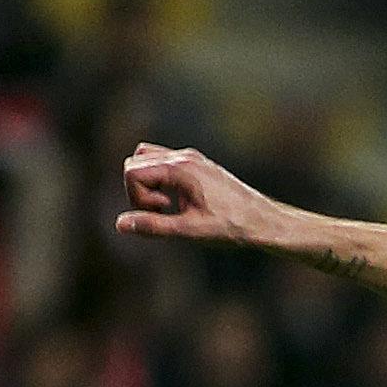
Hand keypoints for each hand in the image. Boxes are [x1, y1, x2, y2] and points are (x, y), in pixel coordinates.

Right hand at [114, 145, 294, 249]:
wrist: (266, 222)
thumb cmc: (232, 227)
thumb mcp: (190, 230)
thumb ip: (154, 226)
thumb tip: (120, 224)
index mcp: (180, 168)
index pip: (131, 172)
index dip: (137, 197)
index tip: (164, 212)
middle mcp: (184, 157)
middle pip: (134, 162)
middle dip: (139, 189)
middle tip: (166, 210)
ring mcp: (192, 158)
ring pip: (147, 159)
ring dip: (149, 183)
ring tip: (172, 205)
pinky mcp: (199, 165)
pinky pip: (165, 163)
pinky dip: (162, 181)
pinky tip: (182, 201)